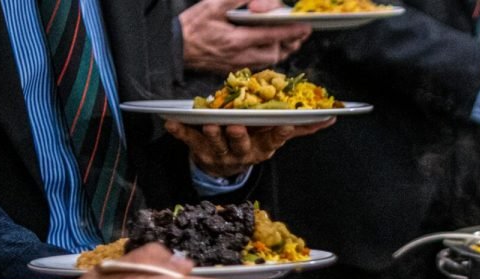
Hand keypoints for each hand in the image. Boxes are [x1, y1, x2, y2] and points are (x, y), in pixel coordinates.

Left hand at [165, 119, 334, 177]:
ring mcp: (219, 153)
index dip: (279, 134)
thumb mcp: (275, 138)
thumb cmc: (253, 144)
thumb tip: (333, 116)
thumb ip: (302, 127)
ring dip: (211, 134)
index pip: (273, 141)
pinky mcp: (199, 150)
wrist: (223, 167)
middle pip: (241, 144)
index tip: (286, 124)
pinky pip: (188, 141)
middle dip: (238, 136)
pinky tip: (171, 122)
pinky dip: (179, 132)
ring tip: (209, 123)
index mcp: (262, 148)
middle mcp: (242, 153)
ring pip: (215, 144)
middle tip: (234, 125)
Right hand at [180, 0, 310, 73]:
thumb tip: (263, 3)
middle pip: (275, 52)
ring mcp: (237, 65)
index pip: (272, 35)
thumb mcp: (213, 5)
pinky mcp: (233, 70)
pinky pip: (259, 65)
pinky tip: (271, 47)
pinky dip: (269, 55)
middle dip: (291, 42)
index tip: (306, 26)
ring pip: (269, 61)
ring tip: (291, 38)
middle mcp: (240, 56)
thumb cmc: (191, 25)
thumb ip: (241, 0)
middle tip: (301, 31)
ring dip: (282, 49)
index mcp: (236, 39)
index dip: (292, 30)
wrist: (172, 48)